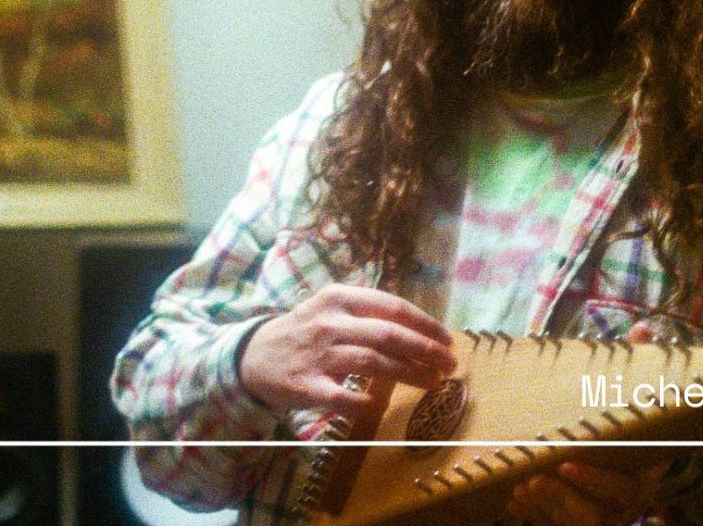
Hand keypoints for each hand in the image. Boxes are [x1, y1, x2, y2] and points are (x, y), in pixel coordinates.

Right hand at [237, 284, 455, 414]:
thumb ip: (366, 313)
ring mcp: (318, 354)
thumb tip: (416, 328)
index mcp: (339, 297)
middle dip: (425, 349)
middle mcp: (330, 322)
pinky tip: (379, 405)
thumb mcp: (331, 308)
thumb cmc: (303, 331)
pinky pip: (343, 397)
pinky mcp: (307, 386)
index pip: (391, 306)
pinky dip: (365, 402)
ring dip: (409, 374)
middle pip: (388, 334)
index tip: (446, 339)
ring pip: (373, 363)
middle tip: (449, 364)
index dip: (424, 323)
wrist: (253, 355)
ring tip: (432, 382)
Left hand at [506, 321, 667, 524]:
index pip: (622, 488)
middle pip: (596, 513)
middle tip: (533, 479)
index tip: (566, 461)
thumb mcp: (638, 394)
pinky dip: (536, 515)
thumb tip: (643, 331)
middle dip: (563, 499)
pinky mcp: (579, 518)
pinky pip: (557, 524)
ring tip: (521, 488)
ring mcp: (602, 513)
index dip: (595, 479)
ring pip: (575, 521)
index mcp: (639, 474)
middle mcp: (623, 502)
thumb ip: (640, 365)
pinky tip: (513, 501)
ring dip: (547, 507)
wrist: (636, 455)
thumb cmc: (632, 420)